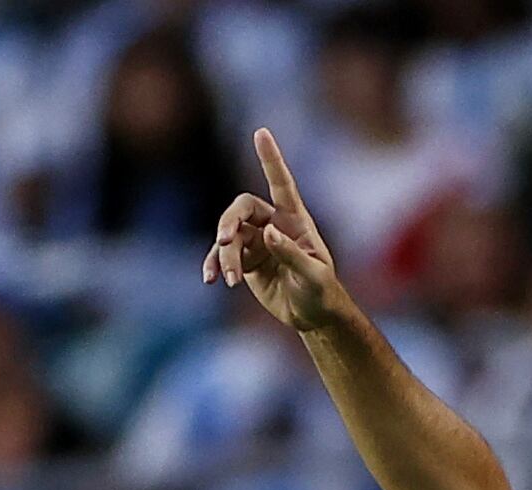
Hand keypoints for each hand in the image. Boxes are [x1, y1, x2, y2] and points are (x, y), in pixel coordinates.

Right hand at [202, 128, 344, 330]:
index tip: (261, 133)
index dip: (271, 159)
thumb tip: (268, 232)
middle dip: (229, 221)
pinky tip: (210, 280)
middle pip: (241, 209)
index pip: (281, 184)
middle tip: (225, 241)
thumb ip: (292, 254)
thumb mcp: (314, 276)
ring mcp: (256, 241)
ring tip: (232, 280)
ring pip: (229, 237)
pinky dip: (215, 265)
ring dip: (225, 256)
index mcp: (295, 221)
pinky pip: (222, 256)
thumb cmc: (320, 292)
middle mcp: (273, 224)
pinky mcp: (245, 260)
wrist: (312, 315)